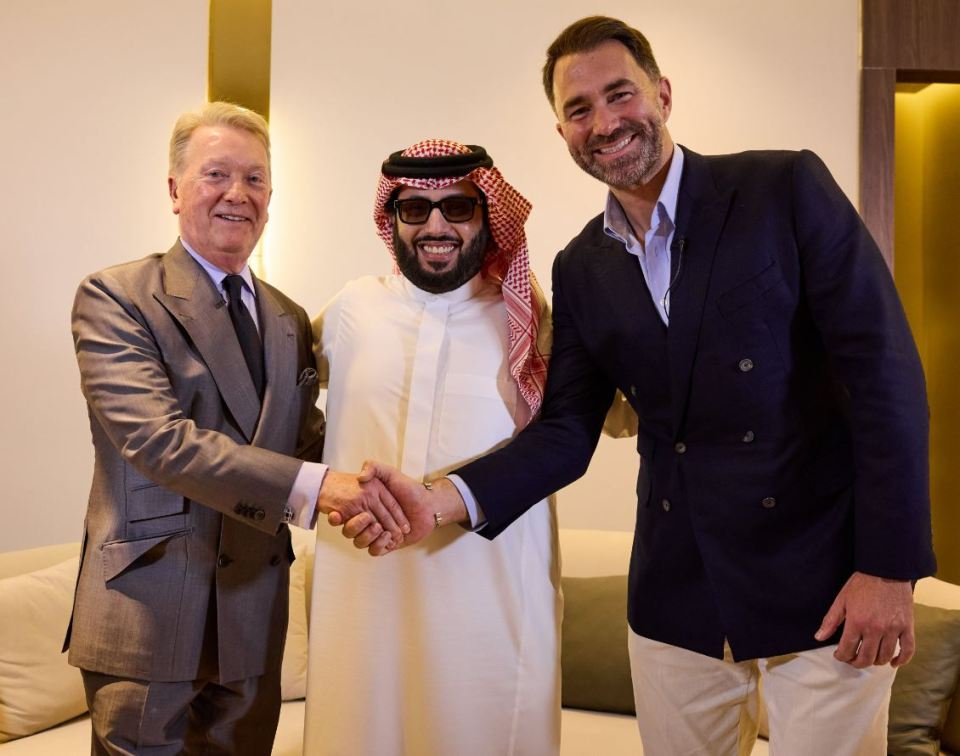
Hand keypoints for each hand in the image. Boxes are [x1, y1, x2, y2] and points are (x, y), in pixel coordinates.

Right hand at [339, 461, 467, 554]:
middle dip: (354, 526)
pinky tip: (387, 536)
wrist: (429, 505)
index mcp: (367, 505)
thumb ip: (374, 468)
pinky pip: (374, 551)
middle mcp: (370, 520)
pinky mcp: (387, 544)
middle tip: (365, 518)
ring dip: (367, 536)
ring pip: (360, 542)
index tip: (336, 514)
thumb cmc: (410, 488)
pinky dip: (378, 545)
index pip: (349, 513)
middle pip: (351, 530)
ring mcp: (377, 533)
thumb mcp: (390, 473)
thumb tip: (360, 477)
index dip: (339, 516)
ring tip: (378, 527)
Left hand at [815, 571, 914, 667]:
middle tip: (853, 659)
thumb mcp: (841, 600)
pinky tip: (894, 662)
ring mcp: (893, 629)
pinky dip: (902, 660)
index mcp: (857, 622)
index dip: (841, 656)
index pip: (847, 650)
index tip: (840, 655)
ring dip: (875, 662)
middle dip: (857, 662)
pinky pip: (908, 650)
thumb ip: (830, 620)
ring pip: (885, 657)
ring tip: (869, 657)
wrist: (885, 570)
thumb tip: (819, 637)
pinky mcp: (907, 626)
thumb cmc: (862, 584)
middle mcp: (875, 629)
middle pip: (866, 658)